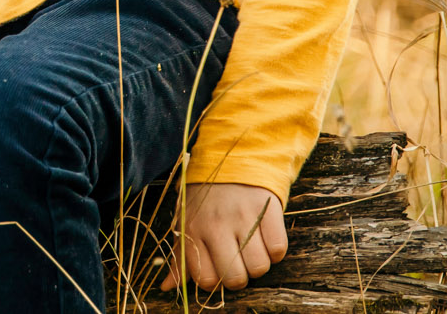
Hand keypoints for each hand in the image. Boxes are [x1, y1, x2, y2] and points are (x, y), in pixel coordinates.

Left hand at [158, 182, 286, 291]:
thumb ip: (180, 257)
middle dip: (239, 276)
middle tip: (238, 260)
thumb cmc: (205, 198)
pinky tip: (266, 238)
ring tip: (252, 247)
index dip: (216, 281)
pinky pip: (278, 249)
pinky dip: (275, 250)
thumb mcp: (186, 222)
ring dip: (259, 263)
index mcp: (194, 230)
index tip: (219, 268)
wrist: (231, 159)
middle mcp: (217, 225)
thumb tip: (168, 287)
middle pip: (236, 278)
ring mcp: (243, 217)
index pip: (207, 280)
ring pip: (259, 267)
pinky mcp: (267, 209)